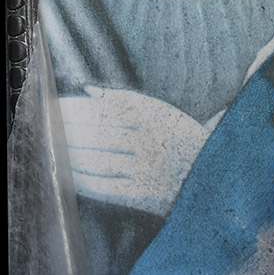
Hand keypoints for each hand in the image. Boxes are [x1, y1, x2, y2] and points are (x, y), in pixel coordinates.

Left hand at [60, 86, 208, 215]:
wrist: (217, 177)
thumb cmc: (187, 141)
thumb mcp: (166, 113)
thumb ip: (128, 99)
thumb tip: (90, 89)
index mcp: (159, 118)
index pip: (107, 109)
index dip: (76, 107)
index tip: (56, 105)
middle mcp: (152, 142)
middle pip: (97, 133)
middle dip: (67, 129)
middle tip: (47, 126)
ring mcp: (146, 169)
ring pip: (96, 160)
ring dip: (69, 154)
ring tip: (52, 147)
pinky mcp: (142, 194)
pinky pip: (102, 186)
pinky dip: (80, 180)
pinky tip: (67, 173)